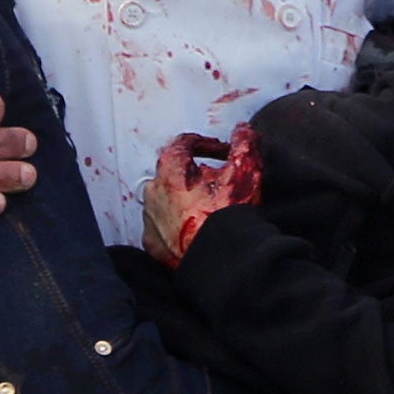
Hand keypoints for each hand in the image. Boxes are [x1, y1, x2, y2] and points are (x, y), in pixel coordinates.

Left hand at [141, 125, 261, 268]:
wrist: (220, 263)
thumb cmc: (228, 215)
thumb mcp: (243, 172)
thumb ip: (243, 145)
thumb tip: (244, 130)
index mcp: (170, 169)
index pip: (185, 144)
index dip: (208, 145)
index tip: (223, 152)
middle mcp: (153, 190)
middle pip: (174, 172)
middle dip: (195, 175)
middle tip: (218, 184)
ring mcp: (150, 218)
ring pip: (165, 200)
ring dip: (184, 200)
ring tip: (208, 209)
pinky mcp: (152, 243)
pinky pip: (161, 227)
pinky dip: (175, 225)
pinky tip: (195, 229)